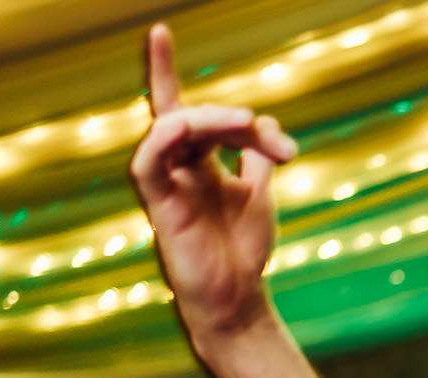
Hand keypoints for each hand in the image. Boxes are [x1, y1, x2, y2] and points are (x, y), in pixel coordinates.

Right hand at [129, 24, 298, 341]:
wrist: (238, 298)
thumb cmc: (243, 251)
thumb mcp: (259, 193)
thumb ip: (256, 156)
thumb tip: (264, 121)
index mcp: (198, 162)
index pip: (180, 107)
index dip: (166, 70)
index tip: (159, 29)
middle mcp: (177, 167)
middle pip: (194, 115)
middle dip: (238, 119)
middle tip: (280, 146)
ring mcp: (166, 183)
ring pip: (174, 129)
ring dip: (212, 119)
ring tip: (250, 126)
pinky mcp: (158, 204)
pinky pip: (148, 161)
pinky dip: (166, 137)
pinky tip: (186, 127)